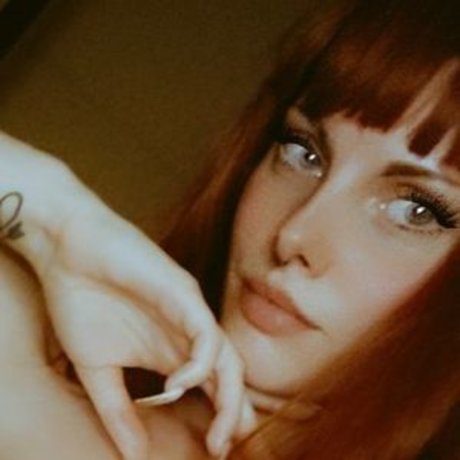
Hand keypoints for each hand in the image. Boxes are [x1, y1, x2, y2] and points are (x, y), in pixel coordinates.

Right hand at [34, 201, 252, 458]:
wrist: (68, 250)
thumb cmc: (83, 301)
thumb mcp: (97, 369)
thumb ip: (117, 409)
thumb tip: (132, 456)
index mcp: (171, 349)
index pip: (210, 387)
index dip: (219, 418)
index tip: (213, 451)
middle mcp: (187, 332)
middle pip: (228, 376)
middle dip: (234, 414)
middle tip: (224, 449)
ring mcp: (188, 312)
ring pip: (226, 357)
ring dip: (229, 398)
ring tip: (219, 435)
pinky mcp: (181, 292)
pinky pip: (204, 331)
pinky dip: (200, 363)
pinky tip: (178, 382)